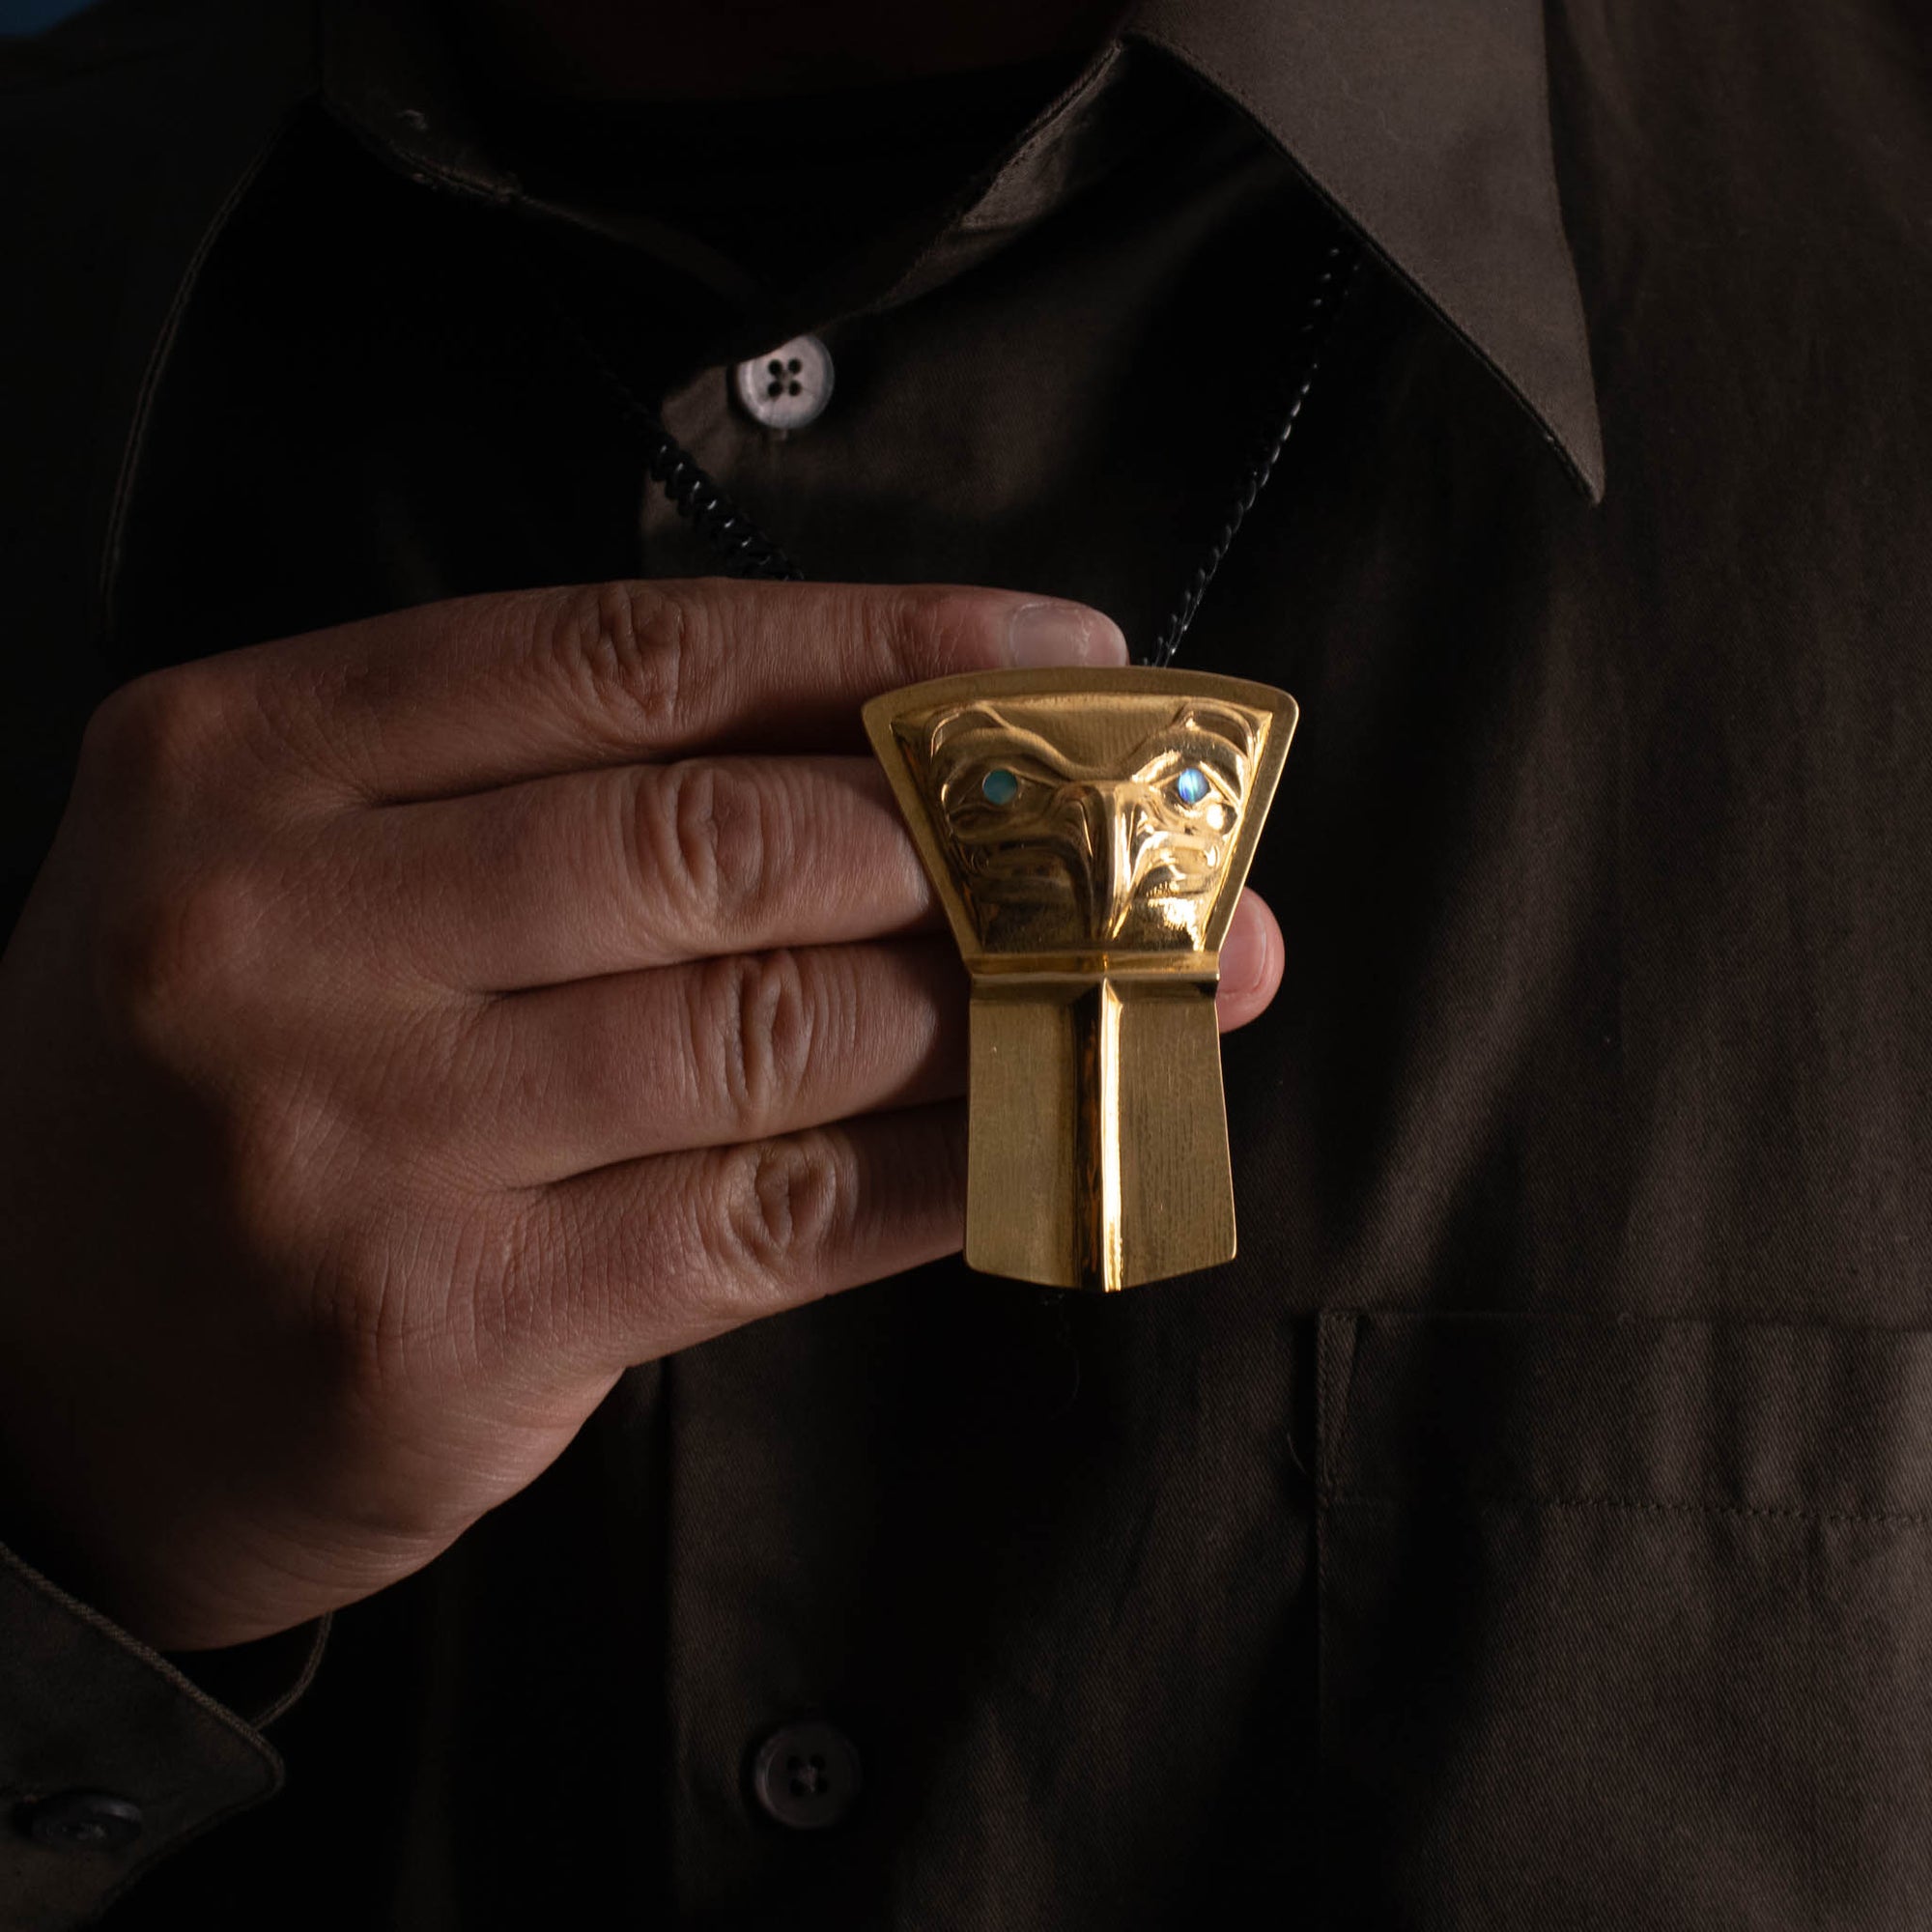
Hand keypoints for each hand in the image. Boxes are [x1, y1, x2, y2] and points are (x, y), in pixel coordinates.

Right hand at [0, 579, 1283, 1651]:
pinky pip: (765, 1215)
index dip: (880, 648)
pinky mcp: (443, 1323)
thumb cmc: (218, 1075)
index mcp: (249, 756)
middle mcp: (278, 928)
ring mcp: (356, 1138)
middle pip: (713, 839)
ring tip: (1124, 974)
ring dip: (982, 1000)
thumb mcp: (309, 865)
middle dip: (967, 834)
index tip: (1062, 665)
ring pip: (764, 1030)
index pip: (627, 658)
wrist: (32, 1369)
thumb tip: (899, 745)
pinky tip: (1048, 1130)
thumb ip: (560, 795)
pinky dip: (938, 1167)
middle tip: (1129, 841)